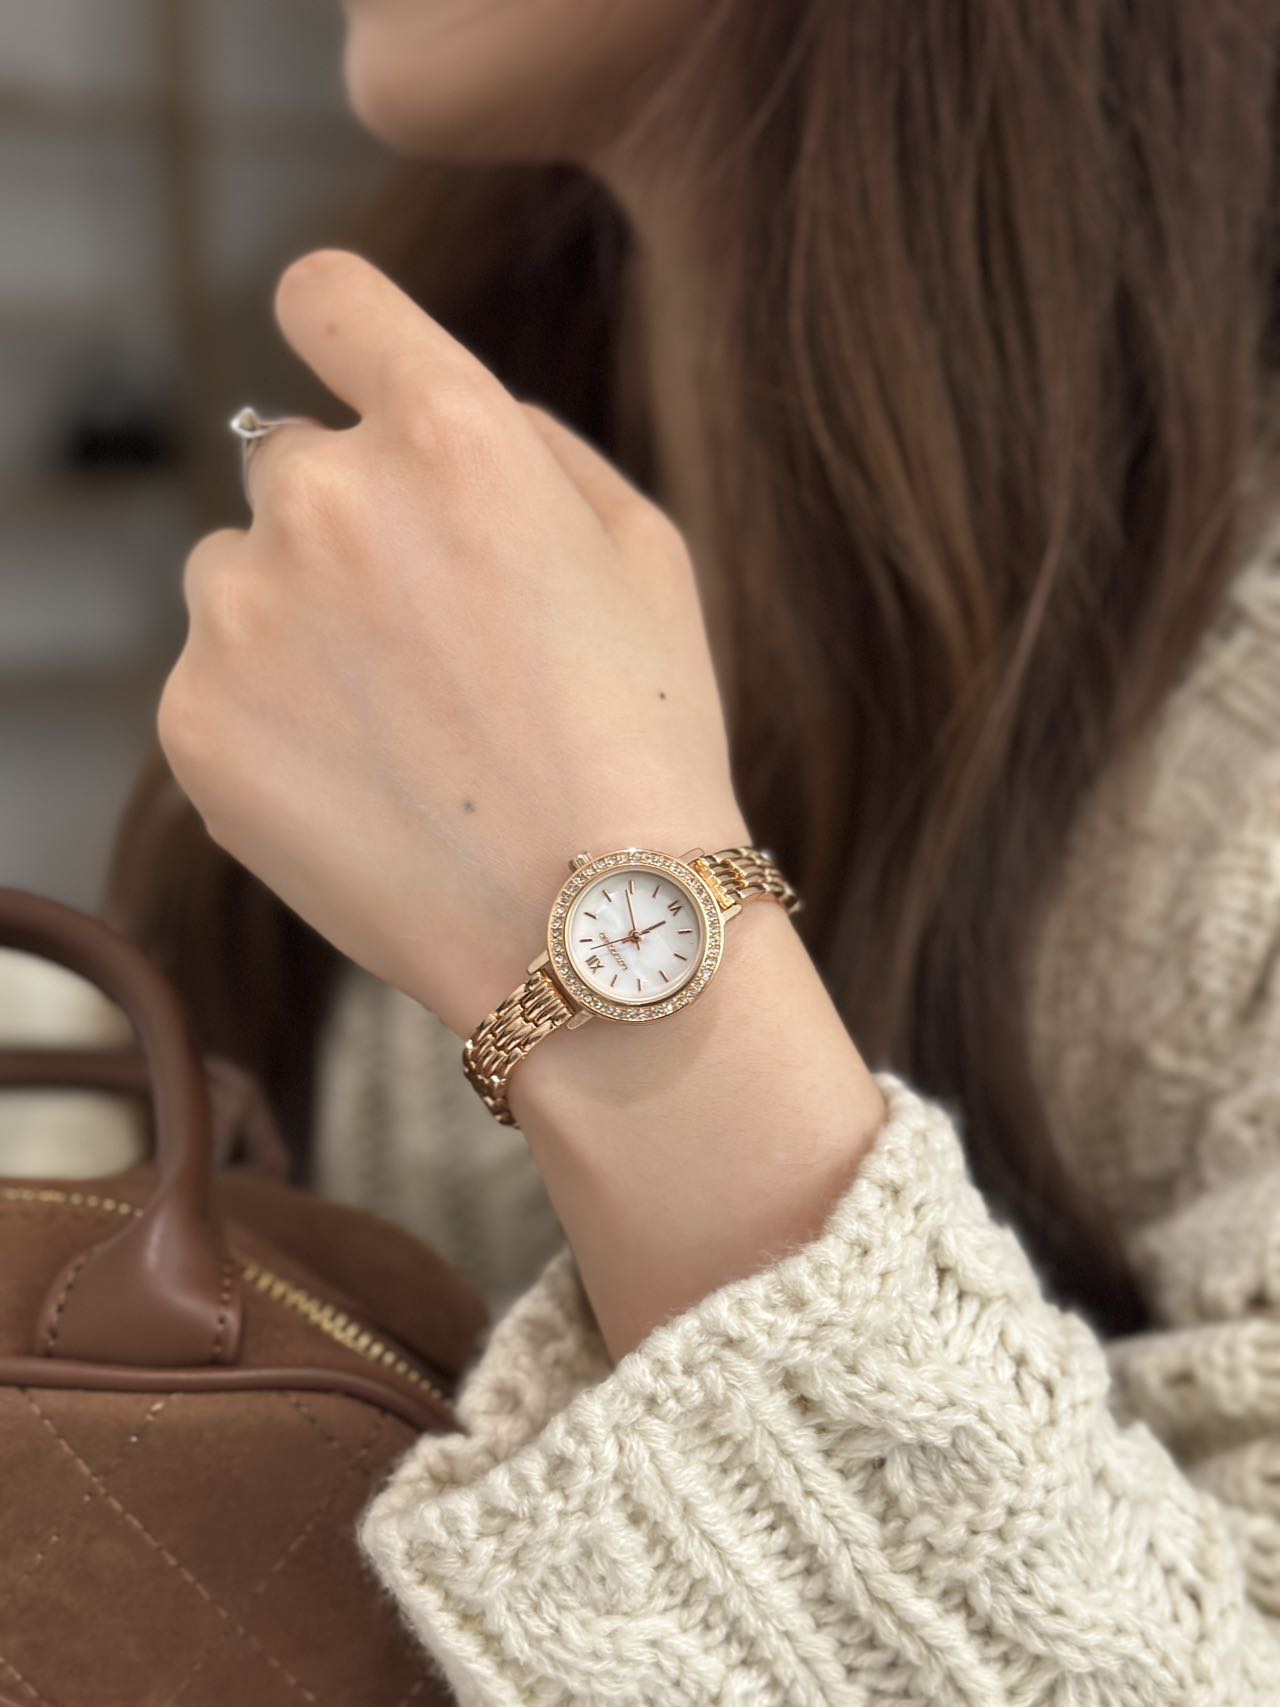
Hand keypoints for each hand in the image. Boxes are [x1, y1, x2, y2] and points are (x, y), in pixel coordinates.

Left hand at [158, 251, 747, 1035]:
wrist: (592, 931)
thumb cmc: (644, 738)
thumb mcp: (646, 552)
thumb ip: (530, 442)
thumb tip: (446, 411)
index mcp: (449, 432)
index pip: (327, 297)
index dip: (340, 330)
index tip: (350, 370)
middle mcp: (326, 497)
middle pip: (289, 457)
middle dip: (349, 520)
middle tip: (426, 637)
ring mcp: (244, 613)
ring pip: (239, 573)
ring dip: (297, 618)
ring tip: (398, 728)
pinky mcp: (193, 722)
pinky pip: (214, 678)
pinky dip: (270, 717)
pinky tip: (362, 785)